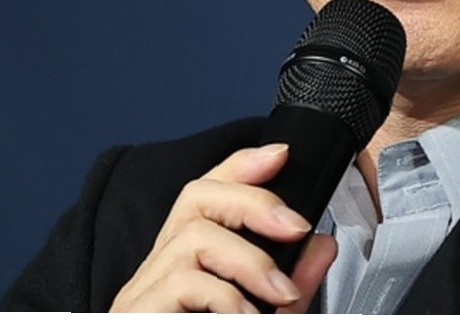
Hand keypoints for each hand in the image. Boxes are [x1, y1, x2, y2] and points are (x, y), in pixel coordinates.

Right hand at [110, 143, 337, 312]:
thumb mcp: (261, 318)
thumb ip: (291, 286)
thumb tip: (324, 244)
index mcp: (182, 264)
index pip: (204, 192)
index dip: (242, 165)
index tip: (283, 155)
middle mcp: (154, 271)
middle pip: (194, 198)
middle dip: (253, 201)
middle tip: (296, 227)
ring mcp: (139, 295)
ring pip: (192, 240)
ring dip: (249, 263)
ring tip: (277, 299)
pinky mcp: (135, 316)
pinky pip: (183, 286)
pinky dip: (227, 301)